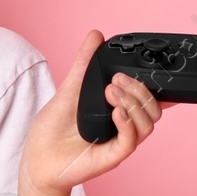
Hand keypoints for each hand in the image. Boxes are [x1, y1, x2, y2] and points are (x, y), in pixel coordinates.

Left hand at [21, 29, 174, 195]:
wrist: (37, 160)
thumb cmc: (52, 130)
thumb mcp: (68, 90)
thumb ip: (84, 64)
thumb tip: (96, 35)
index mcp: (118, 111)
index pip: (149, 99)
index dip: (159, 88)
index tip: (154, 73)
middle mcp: (123, 127)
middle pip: (154, 109)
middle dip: (139, 89)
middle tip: (115, 80)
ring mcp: (119, 142)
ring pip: (148, 124)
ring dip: (133, 103)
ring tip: (111, 92)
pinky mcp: (112, 157)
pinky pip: (130, 141)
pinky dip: (127, 123)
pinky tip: (116, 112)